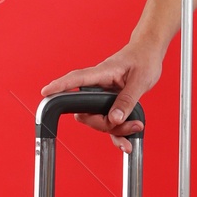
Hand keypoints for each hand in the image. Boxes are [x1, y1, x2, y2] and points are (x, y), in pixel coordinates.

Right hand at [40, 40, 163, 149]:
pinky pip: (109, 123)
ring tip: (136, 126)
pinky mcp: (111, 103)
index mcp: (102, 73)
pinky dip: (118, 133)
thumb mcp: (140, 80)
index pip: (76, 79)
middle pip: (86, 111)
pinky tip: (126, 142)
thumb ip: (126, 100)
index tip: (46, 92)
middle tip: (126, 123)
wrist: (150, 54)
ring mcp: (103, 96)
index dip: (60, 86)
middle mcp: (99, 85)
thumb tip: (114, 118)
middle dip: (103, 124)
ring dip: (116, 129)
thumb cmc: (143, 59)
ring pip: (98, 120)